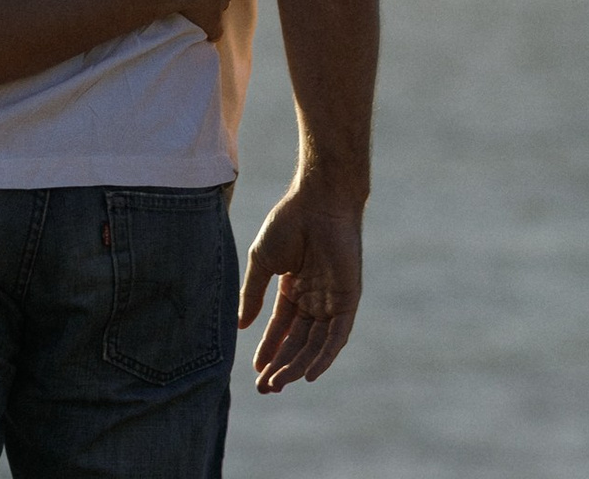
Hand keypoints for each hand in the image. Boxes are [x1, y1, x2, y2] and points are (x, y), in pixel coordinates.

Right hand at [237, 173, 363, 392]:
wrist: (318, 200)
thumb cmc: (288, 222)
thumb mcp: (262, 261)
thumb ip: (253, 294)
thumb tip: (241, 326)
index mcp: (294, 289)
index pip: (281, 329)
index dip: (269, 351)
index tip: (256, 374)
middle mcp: (314, 299)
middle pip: (297, 342)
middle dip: (281, 366)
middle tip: (265, 388)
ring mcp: (332, 301)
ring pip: (315, 344)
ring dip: (298, 366)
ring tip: (278, 383)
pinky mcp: (348, 300)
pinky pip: (337, 336)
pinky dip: (325, 356)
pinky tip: (310, 374)